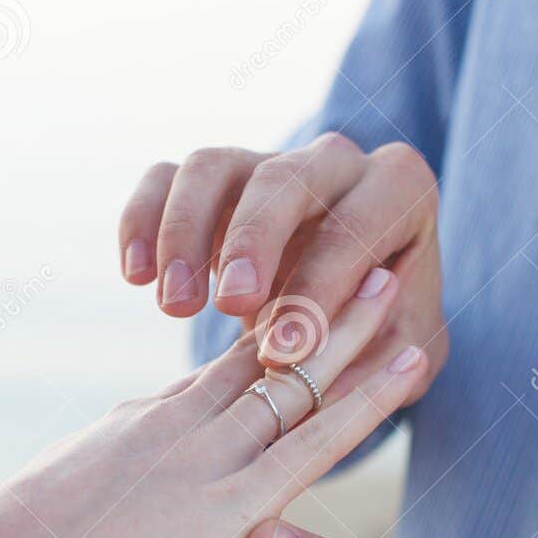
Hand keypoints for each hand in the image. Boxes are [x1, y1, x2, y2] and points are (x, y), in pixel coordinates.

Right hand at [0, 276, 432, 537]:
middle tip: (353, 255)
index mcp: (140, 428)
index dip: (257, 339)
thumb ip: (85, 507)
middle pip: (260, 352)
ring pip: (299, 375)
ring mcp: (212, 453)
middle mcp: (181, 422)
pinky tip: (410, 362)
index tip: (289, 307)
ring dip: (353, 327)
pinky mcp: (239, 498)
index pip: (213, 376)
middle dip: (312, 305)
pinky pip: (320, 437)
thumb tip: (79, 516)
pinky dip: (370, 397)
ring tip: (394, 279)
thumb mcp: (53, 514)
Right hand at [118, 133, 444, 395]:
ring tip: (173, 306)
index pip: (358, 224)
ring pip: (211, 167)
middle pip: (284, 177)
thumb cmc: (386, 323)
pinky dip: (142, 220)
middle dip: (255, 242)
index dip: (321, 286)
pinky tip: (134, 277)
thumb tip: (338, 375)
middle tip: (230, 307)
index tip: (284, 351)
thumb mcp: (403, 346)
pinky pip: (164, 177)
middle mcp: (332, 162)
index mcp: (397, 190)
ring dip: (184, 233)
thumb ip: (381, 357)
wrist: (349, 304)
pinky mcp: (211, 181)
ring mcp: (263, 163)